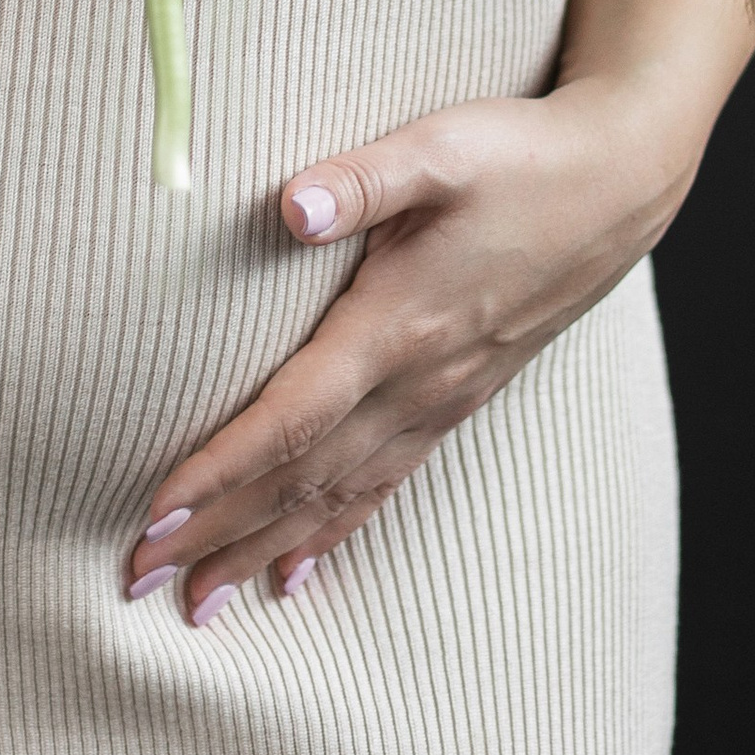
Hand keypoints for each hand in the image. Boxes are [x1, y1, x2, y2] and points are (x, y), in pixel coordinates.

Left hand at [122, 75, 703, 621]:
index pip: (292, 420)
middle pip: (301, 479)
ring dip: (263, 550)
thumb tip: (287, 205)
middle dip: (218, 535)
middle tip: (137, 582)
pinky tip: (297, 573)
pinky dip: (333, 533)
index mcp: (398, 325)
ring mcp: (441, 399)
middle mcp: (417, 381)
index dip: (220, 472)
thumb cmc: (519, 159)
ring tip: (202, 605)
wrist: (617, 184)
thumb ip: (359, 180)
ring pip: (338, 497)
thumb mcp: (439, 149)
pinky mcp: (458, 398)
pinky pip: (384, 486)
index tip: (156, 518)